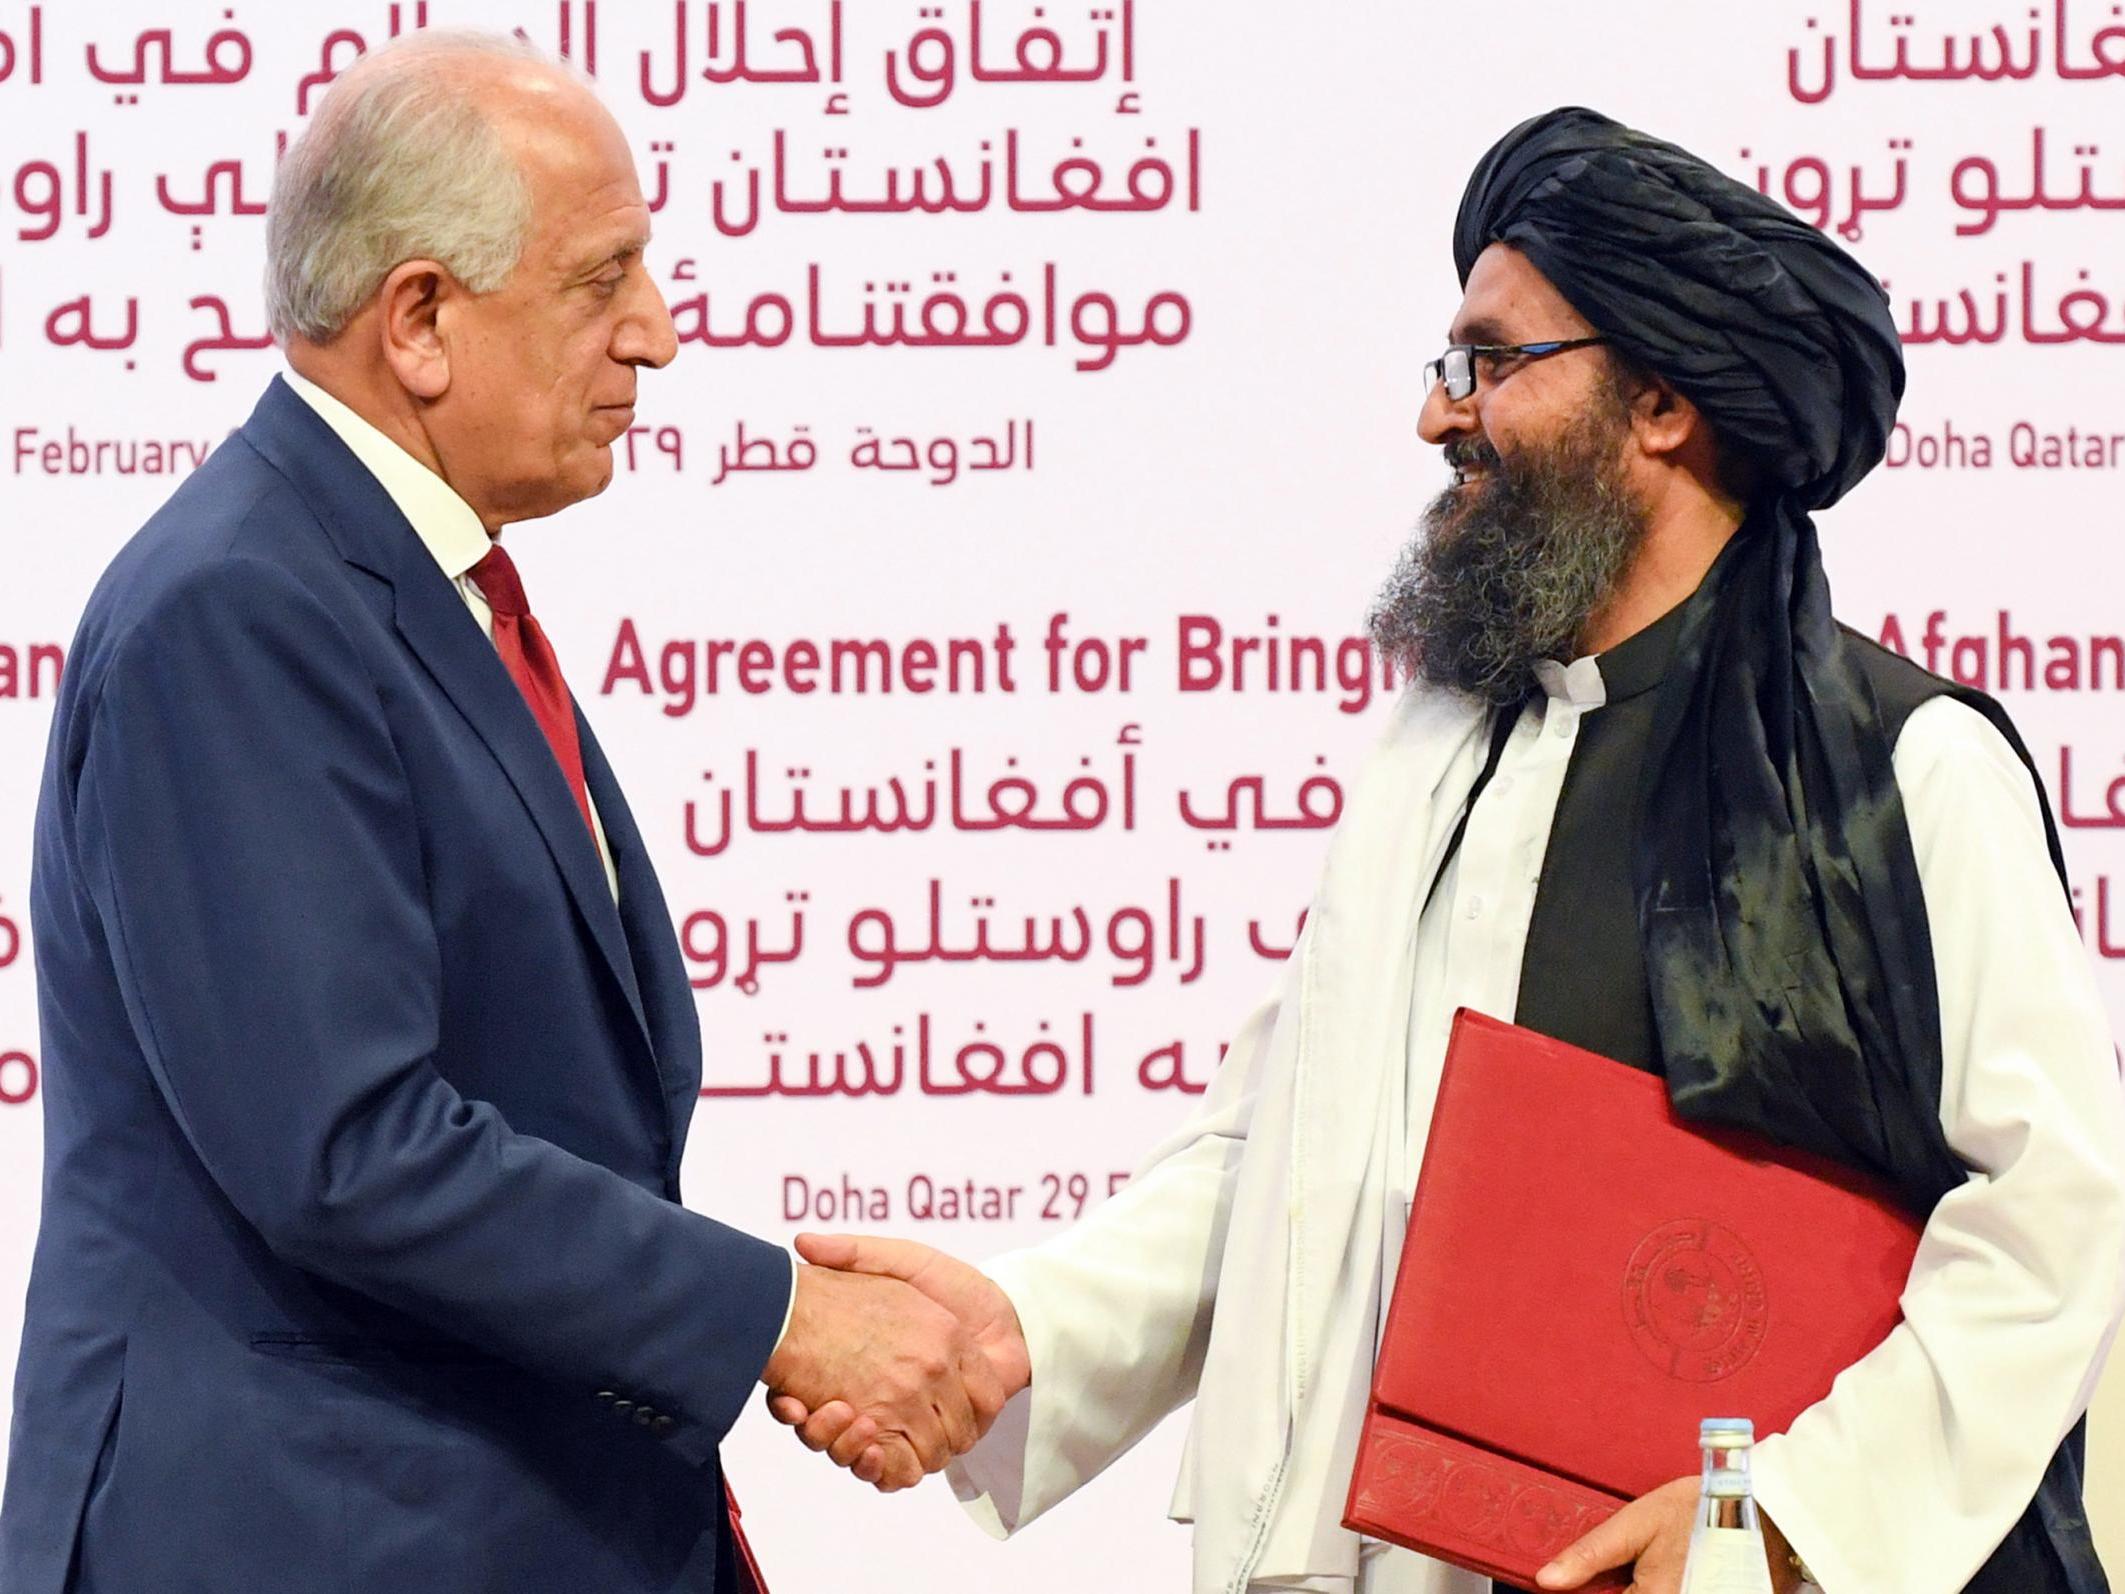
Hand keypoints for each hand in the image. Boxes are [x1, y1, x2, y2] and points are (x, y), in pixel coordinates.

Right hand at [765, 1233, 1028, 1489]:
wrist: (1010, 1316)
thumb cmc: (956, 1286)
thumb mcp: (900, 1262)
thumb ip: (854, 1252)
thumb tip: (801, 1242)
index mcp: (870, 1364)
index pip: (813, 1394)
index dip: (793, 1400)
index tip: (784, 1392)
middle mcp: (885, 1399)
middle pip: (832, 1430)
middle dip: (816, 1429)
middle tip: (804, 1409)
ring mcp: (908, 1422)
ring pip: (857, 1454)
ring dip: (841, 1446)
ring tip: (843, 1418)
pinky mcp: (932, 1442)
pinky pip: (895, 1472)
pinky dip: (877, 1468)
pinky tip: (869, 1446)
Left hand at [1536, 1476, 1800, 1593]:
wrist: (1770, 1510)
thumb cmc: (1700, 1509)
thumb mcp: (1638, 1522)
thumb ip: (1590, 1555)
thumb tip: (1545, 1580)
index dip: (1592, 1592)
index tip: (1593, 1580)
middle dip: (1625, 1588)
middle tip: (1641, 1565)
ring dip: (1646, 1587)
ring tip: (1663, 1564)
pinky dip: (1669, 1586)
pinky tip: (1678, 1571)